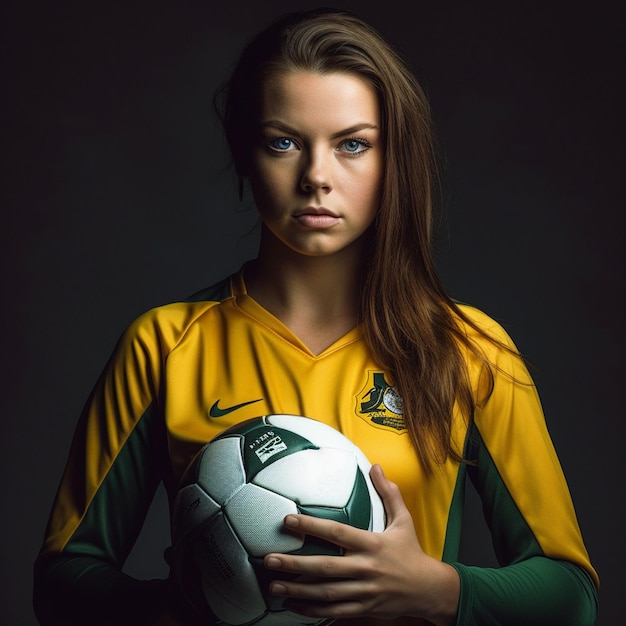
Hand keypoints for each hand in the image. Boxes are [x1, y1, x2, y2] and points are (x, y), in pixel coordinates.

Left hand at [263, 464, 459, 625]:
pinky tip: (294, 604)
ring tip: (273, 586)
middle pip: (325, 567)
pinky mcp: (364, 609)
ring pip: (326, 593)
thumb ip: (389, 493)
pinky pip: (334, 611)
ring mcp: (364, 592)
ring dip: (298, 590)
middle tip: (269, 560)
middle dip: (295, 564)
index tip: (288, 521)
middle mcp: (366, 568)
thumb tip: (377, 467)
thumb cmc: (411, 551)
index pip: (337, 533)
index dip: (312, 526)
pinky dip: (312, 609)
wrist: (429, 590)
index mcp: (373, 544)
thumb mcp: (404, 520)